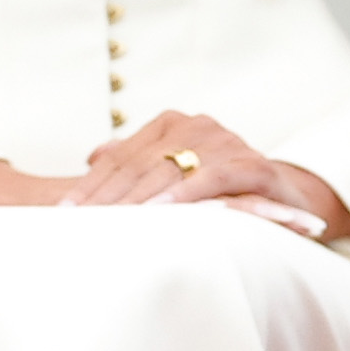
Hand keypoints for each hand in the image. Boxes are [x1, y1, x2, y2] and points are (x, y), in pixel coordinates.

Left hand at [70, 109, 347, 238]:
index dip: (89, 186)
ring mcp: (226, 142)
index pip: (119, 157)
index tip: (62, 214)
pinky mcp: (254, 166)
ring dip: (138, 200)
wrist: (287, 197)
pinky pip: (214, 178)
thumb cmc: (221, 191)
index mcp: (172, 124)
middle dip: (106, 199)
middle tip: (78, 226)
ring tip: (109, 224)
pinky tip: (162, 214)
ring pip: (171, 170)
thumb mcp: (175, 176)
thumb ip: (137, 161)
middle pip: (139, 164)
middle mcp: (197, 126)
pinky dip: (187, 196)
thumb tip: (94, 155)